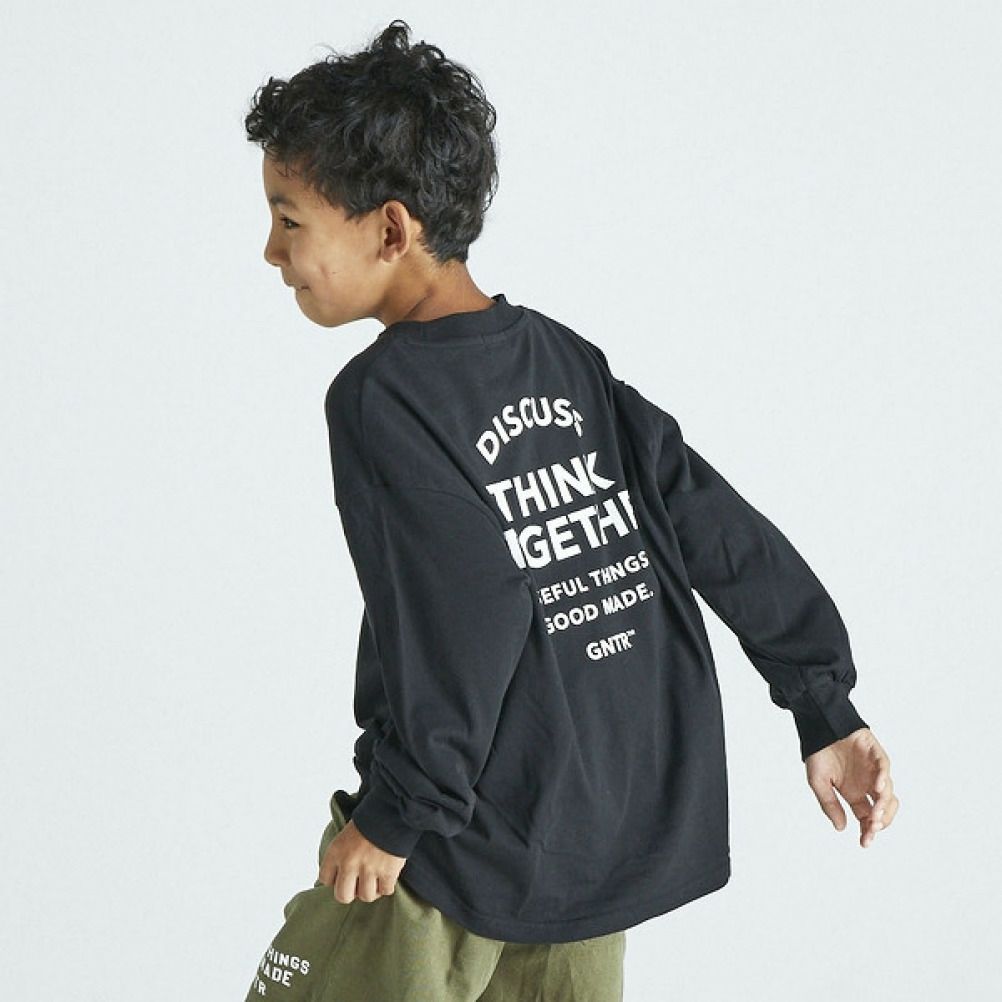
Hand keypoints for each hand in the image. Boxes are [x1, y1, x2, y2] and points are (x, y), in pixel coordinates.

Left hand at [317, 819, 407, 903]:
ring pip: (366, 896)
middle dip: (351, 892)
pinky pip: (385, 890)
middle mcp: (349, 863)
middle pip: (343, 896)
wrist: (393, 811)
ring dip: (372, 890)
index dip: (335, 879)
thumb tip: (341, 874)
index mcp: (336, 851)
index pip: (325, 879)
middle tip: (359, 884)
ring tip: (375, 879)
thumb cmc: (370, 819)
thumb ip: (341, 854)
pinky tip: (387, 876)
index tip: (343, 875)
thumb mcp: (346, 833)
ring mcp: (369, 869)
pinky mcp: (388, 872)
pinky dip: (387, 886)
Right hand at [805, 727, 898, 847]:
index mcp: (853, 793)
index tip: (864, 843)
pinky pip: (884, 768)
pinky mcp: (875, 753)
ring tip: (875, 815)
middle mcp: (866, 784)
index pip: (866, 818)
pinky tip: (877, 788)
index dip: (867, 831)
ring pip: (888, 792)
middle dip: (880, 822)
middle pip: (883, 809)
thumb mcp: (818, 782)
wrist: (818, 725)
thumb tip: (841, 828)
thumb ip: (829, 804)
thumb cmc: (817, 752)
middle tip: (872, 828)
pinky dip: (884, 778)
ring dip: (883, 805)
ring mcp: (873, 770)